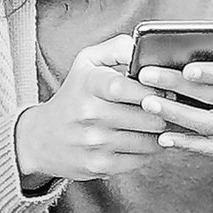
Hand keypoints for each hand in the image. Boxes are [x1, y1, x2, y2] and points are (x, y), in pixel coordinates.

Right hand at [15, 36, 173, 183]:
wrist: (43, 138)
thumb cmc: (75, 95)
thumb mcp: (87, 62)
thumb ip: (117, 48)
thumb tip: (143, 46)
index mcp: (89, 84)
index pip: (124, 86)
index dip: (152, 88)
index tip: (165, 89)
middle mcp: (89, 114)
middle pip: (145, 116)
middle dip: (164, 112)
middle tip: (169, 108)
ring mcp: (94, 143)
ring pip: (148, 140)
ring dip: (160, 133)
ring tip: (158, 123)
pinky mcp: (100, 165)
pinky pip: (140, 159)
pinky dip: (149, 151)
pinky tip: (145, 140)